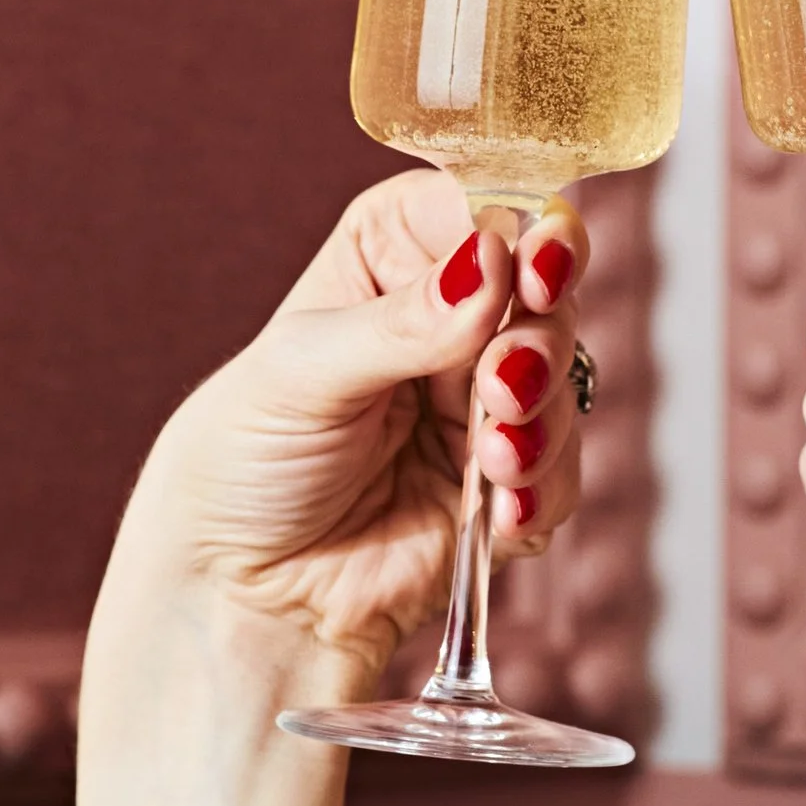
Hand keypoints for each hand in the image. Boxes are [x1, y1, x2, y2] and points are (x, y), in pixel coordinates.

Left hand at [105, 169, 587, 691]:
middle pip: (544, 295)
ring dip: (540, 424)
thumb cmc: (243, 466)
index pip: (478, 208)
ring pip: (563, 386)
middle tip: (501, 386)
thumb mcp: (301, 375)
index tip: (536, 264)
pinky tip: (500, 515)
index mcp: (388, 260)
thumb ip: (401, 322)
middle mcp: (447, 323)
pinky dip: (540, 494)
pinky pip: (560, 477)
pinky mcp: (505, 488)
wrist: (242, 598)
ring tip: (492, 462)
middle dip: (537, 342)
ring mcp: (482, 406)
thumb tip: (491, 261)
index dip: (522, 230)